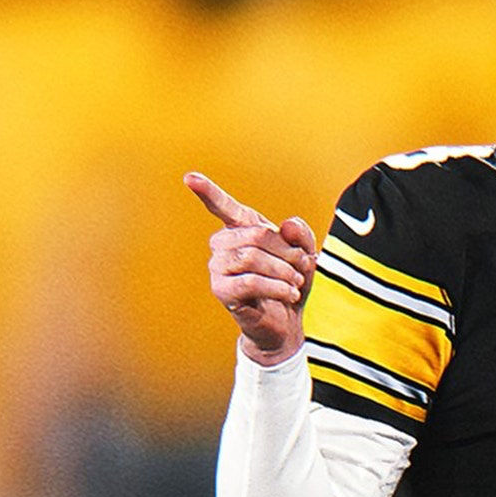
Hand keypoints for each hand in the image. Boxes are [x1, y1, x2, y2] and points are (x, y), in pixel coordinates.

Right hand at [185, 172, 316, 365]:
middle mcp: (224, 246)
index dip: (207, 191)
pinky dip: (275, 287)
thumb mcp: (305, 255)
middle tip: (303, 266)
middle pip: (255, 235)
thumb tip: (287, 224)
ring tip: (296, 282)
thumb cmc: (291, 281)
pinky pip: (248, 282)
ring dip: (283, 271)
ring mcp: (219, 268)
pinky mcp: (222, 291)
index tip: (190, 177)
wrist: (287, 320)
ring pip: (251, 258)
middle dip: (286, 251)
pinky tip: (289, 294)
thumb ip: (301, 235)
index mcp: (242, 229)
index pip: (223, 207)